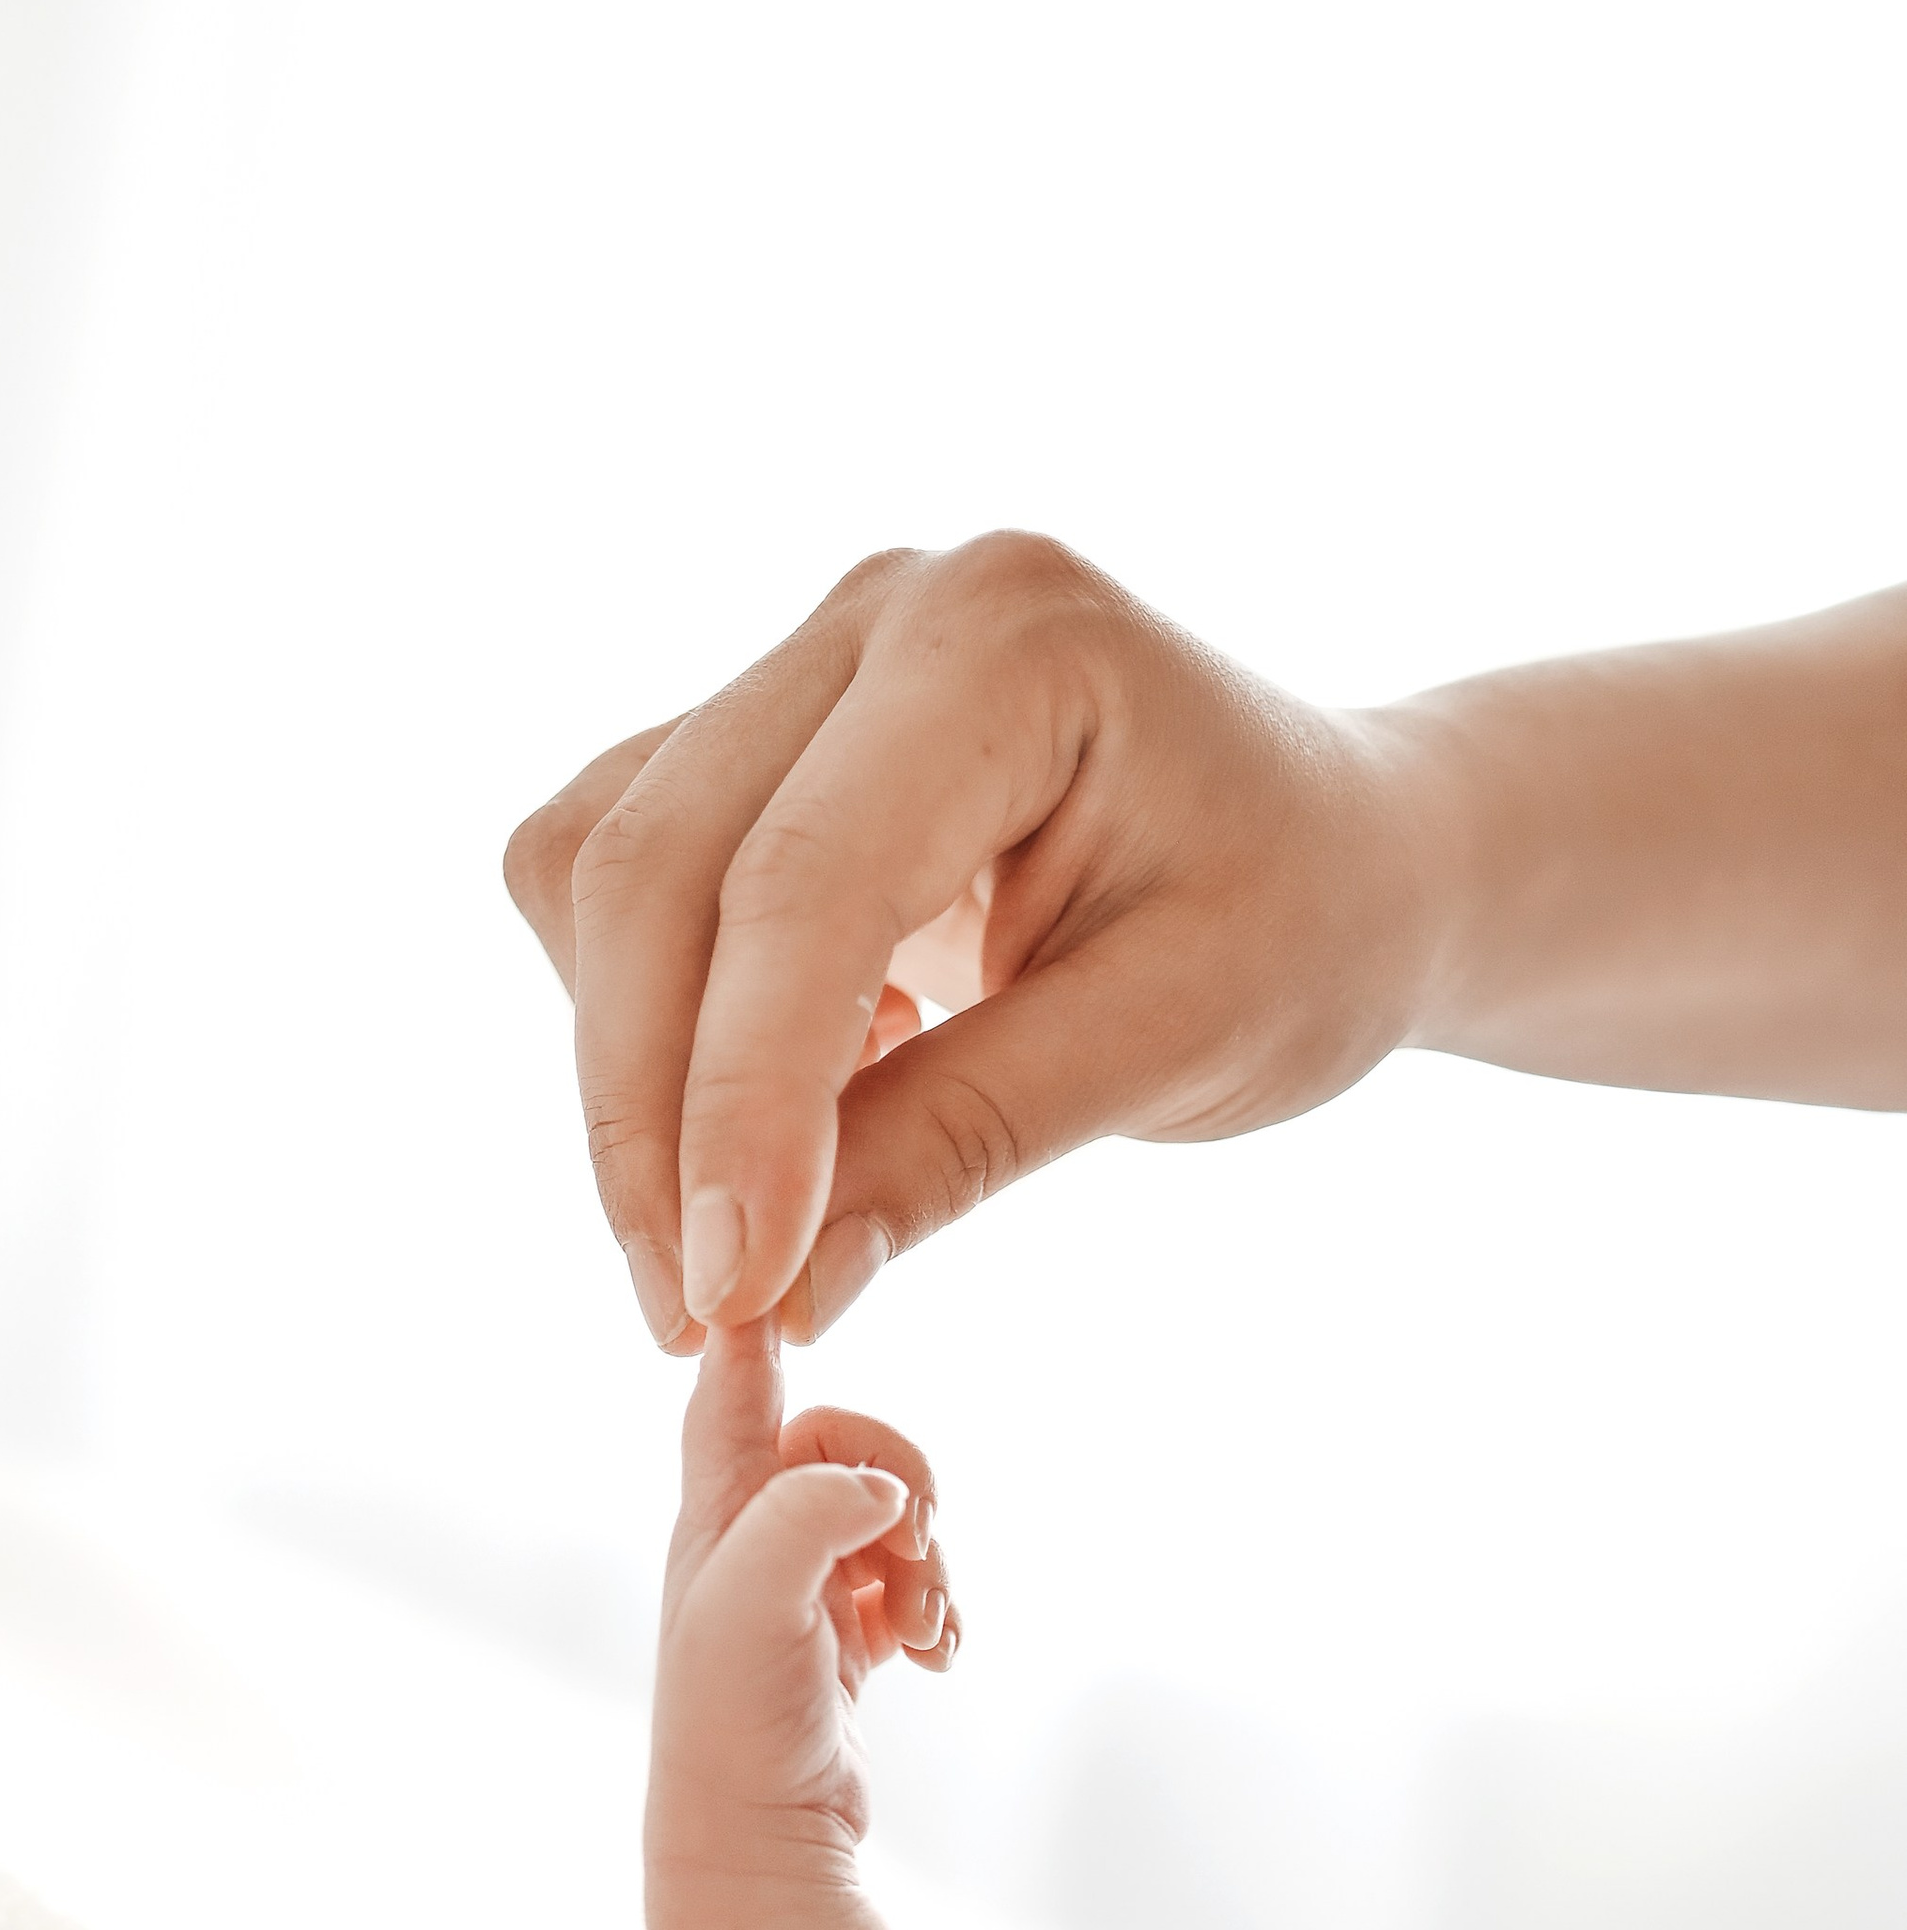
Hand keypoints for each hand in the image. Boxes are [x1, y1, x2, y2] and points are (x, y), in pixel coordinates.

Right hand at [506, 532, 1434, 1343]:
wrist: (1337, 856)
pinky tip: (790, 1103)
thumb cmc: (1297, 932)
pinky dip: (652, 1029)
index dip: (740, 1104)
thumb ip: (965, 1144)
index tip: (727, 1294)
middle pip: (651, 872)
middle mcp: (878, 611)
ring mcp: (796, 664)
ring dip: (630, 1079)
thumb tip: (774, 1294)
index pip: (802, 884)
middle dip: (649, 1118)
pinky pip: (605, 887)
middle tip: (699, 1318)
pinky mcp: (743, 743)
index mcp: (1008, 636)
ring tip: (760, 1215)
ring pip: (591, 878)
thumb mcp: (1175, 1046)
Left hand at [649, 1321, 956, 1868]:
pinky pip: (911, 1584)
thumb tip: (877, 1486)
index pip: (737, 1380)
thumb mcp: (754, 1604)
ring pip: (892, 1516)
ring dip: (930, 1559)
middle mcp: (752, 1537)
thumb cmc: (732, 1724)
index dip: (763, 1322)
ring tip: (926, 1625)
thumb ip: (806, 1518)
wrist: (753, 1844)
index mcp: (716, 1508)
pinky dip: (938, 1606)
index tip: (796, 1270)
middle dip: (904, 1483)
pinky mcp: (844, 1639)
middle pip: (849, 1444)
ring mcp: (802, 1588)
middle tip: (916, 1544)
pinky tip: (939, 1653)